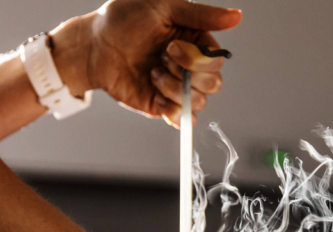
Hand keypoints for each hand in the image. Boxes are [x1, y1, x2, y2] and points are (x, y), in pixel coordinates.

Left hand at [50, 0, 240, 127]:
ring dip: (173, 89)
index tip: (170, 46)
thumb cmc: (124, 20)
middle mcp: (189, 66)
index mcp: (195, 42)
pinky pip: (182, 119)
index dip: (198, 59)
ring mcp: (176, 88)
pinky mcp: (162, 106)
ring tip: (151, 73)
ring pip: (197, 102)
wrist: (94, 47)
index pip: (217, 61)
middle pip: (214, 84)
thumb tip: (237, 17)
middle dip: (187, 74)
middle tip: (160, 59)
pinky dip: (172, 111)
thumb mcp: (164, 7)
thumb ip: (202, 15)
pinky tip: (155, 96)